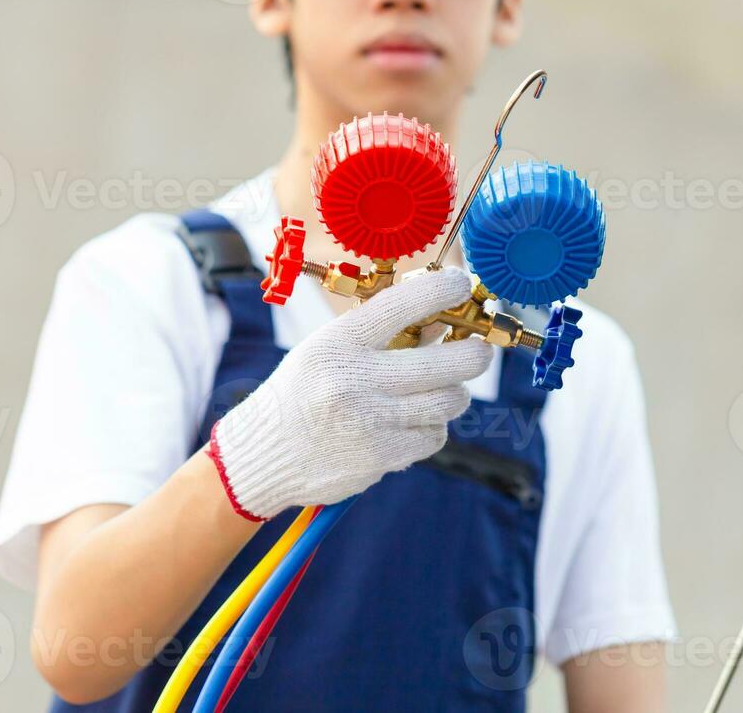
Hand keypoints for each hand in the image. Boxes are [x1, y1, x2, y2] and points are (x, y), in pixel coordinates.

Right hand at [206, 266, 489, 520]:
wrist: (264, 452)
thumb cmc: (302, 392)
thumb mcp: (328, 349)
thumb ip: (382, 335)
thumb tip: (441, 322)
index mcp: (340, 343)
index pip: (404, 304)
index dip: (444, 290)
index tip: (462, 286)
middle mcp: (356, 379)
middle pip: (451, 362)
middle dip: (476, 354)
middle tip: (478, 351)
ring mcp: (372, 421)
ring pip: (450, 401)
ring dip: (452, 393)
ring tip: (436, 391)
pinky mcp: (382, 457)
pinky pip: (434, 435)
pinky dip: (430, 427)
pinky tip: (409, 422)